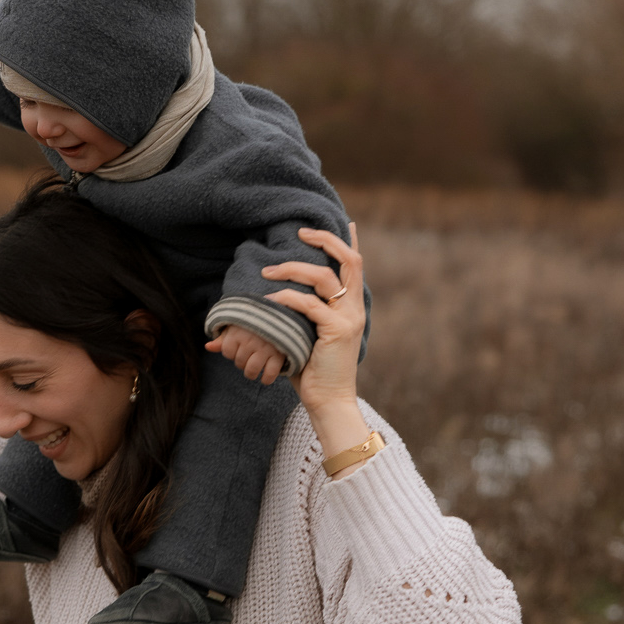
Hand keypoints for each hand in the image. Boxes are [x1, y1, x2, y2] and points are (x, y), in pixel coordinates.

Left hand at [205, 323, 287, 385]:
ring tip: (254, 369)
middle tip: (249, 356)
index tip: (239, 347)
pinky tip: (265, 377)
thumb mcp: (236, 327)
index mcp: (238, 332)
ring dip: (251, 373)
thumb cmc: (253, 324)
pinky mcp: (278, 355)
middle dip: (242, 362)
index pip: (227, 352)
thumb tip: (208, 347)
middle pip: (239, 363)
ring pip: (251, 370)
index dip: (231, 352)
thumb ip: (222, 338)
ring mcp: (265, 348)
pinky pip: (270, 374)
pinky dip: (267, 379)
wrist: (279, 316)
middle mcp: (250, 341)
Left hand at [261, 224, 366, 457]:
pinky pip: (309, 304)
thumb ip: (300, 315)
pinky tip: (270, 300)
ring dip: (294, 268)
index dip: (349, 241)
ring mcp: (348, 319)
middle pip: (350, 260)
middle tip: (299, 233)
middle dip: (325, 240)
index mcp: (351, 306)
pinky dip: (287, 298)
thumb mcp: (307, 335)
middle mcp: (354, 308)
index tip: (345, 221)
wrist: (328, 401)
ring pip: (325, 277)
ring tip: (268, 270)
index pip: (355, 265)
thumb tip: (273, 301)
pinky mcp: (336, 331)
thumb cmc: (312, 370)